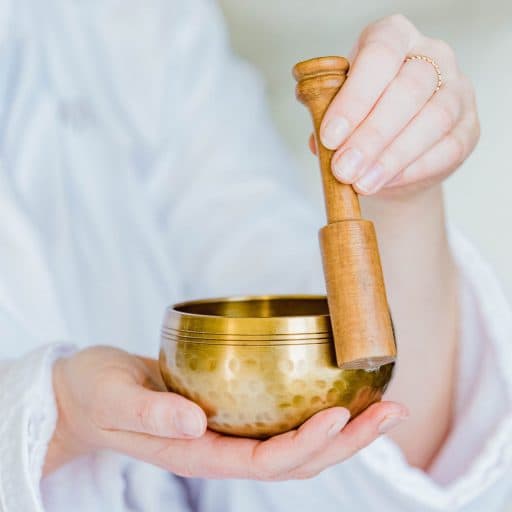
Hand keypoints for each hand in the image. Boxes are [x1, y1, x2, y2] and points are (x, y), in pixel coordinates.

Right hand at [44, 346, 406, 479]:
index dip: (306, 445)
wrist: (87, 393)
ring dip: (344, 430)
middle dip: (346, 441)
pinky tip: (340, 393)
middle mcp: (221, 447)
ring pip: (296, 444)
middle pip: (295, 459)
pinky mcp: (231, 411)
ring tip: (385, 408)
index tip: (342, 416)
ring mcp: (228, 432)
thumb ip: (148, 413)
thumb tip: (194, 421)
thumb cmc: (95, 394)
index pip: (262, 462)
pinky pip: (280, 420)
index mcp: (196, 452)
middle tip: (392, 414)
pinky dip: (316, 411)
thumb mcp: (111, 399)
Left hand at [311, 14, 478, 195]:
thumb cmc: (360, 121)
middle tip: (343, 169)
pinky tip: (386, 183)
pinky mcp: (469, 127)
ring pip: (432, 119)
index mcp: (393, 37)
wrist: (392, 155)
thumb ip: (328, 119)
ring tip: (361, 184)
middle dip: (371, 135)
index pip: (379, 54)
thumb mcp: (340, 112)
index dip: (354, 98)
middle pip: (408, 89)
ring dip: (392, 157)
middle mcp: (432, 55)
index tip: (330, 137)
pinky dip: (412, 170)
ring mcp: (457, 90)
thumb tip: (319, 143)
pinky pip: (447, 149)